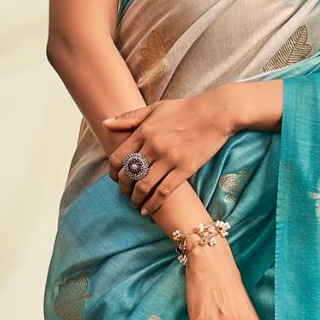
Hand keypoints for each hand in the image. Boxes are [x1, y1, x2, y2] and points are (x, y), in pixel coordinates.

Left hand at [102, 85, 235, 215]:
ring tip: (136, 204)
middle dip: (124, 188)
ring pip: (144, 186)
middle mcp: (153, 146)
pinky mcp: (185, 169)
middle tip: (126, 193)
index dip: (113, 173)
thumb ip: (129, 117)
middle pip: (129, 174)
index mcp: (144, 131)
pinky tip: (148, 211)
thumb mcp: (154, 108)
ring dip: (136, 199)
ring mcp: (169, 158)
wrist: (215, 113)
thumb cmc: (185, 109)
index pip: (118, 158)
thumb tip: (105, 124)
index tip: (116, 179)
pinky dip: (153, 204)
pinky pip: (164, 191)